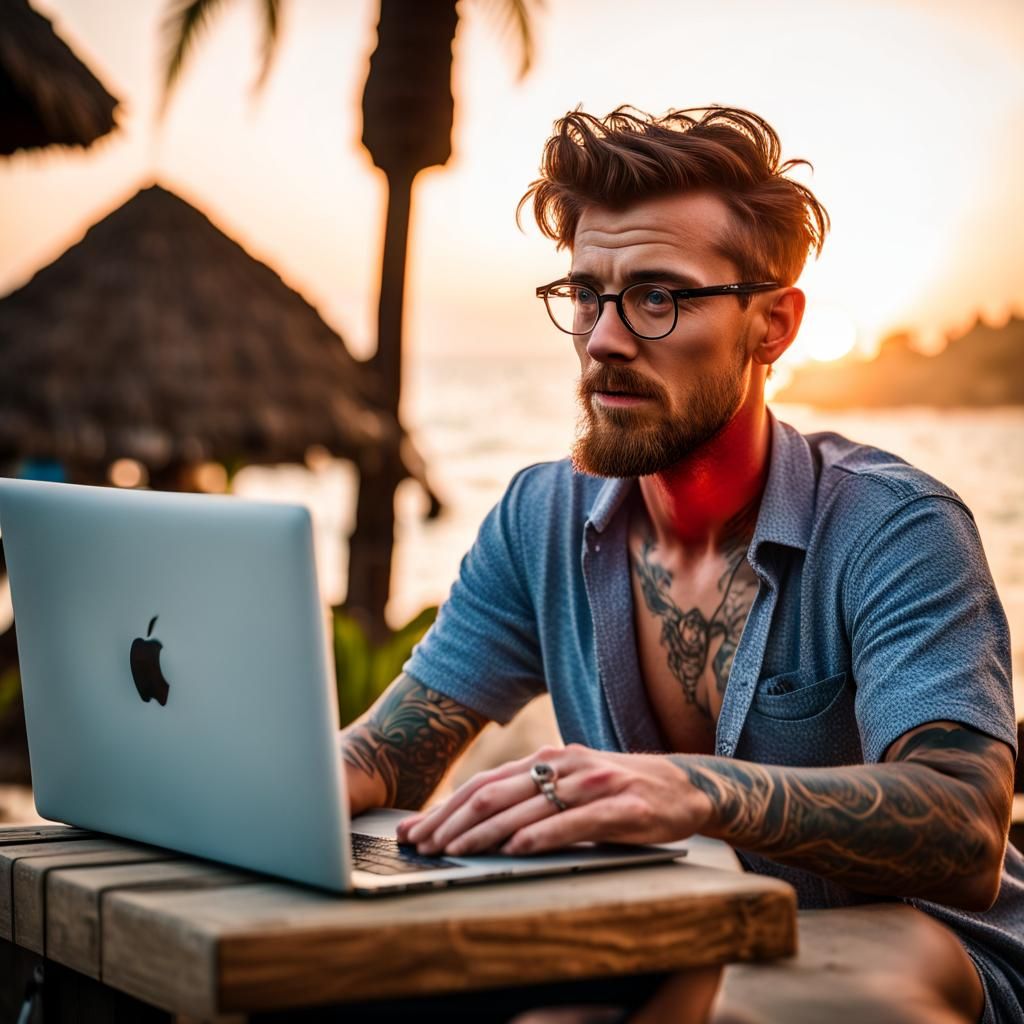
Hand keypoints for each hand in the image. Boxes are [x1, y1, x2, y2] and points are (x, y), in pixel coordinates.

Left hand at [395, 744, 713, 855]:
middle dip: (452, 822)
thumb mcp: (569, 786)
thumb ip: (530, 797)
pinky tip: (515, 850)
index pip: (483, 784)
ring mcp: (591, 784)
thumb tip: (475, 823)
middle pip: (494, 793)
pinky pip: (572, 823)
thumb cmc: (617, 791)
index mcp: (546, 759)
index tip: (415, 831)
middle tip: (422, 846)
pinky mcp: (619, 807)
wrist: (683, 787)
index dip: (445, 808)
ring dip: (483, 833)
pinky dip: (539, 836)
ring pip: (525, 808)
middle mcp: (562, 764)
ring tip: (454, 852)